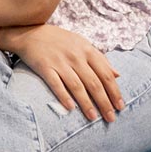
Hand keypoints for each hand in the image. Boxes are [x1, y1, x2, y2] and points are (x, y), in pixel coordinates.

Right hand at [1, 24, 124, 121]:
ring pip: (77, 86)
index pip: (105, 74)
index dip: (114, 91)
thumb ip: (100, 59)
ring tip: (93, 118)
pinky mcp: (44, 67)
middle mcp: (75, 56)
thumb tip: (118, 75)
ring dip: (86, 103)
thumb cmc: (59, 40)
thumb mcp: (82, 44)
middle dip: (104, 102)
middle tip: (111, 118)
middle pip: (94, 83)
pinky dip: (63, 96)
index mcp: (87, 50)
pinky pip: (56, 84)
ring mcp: (60, 62)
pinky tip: (70, 108)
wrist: (30, 32)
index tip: (120, 106)